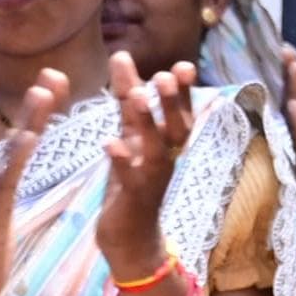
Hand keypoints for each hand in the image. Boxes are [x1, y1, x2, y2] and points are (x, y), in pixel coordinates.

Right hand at [0, 74, 70, 295]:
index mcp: (2, 177)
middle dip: (36, 100)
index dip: (39, 109)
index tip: (56, 81)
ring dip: (28, 117)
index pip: (24, 135)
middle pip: (18, 130)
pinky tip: (29, 136)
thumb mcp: (6, 212)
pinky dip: (17, 155)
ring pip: (13, 147)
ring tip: (43, 89)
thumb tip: (18, 174)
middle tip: (54, 71)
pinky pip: (7, 178)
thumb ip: (11, 187)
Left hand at [99, 50, 199, 282]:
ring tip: (137, 97)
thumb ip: (127, 98)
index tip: (184, 67)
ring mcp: (150, 181)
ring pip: (155, 151)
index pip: (180, 114)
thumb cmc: (131, 183)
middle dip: (172, 103)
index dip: (184, 92)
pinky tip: (111, 143)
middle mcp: (164, 161)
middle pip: (176, 130)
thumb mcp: (131, 136)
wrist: (130, 240)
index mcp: (165, 146)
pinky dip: (122, 162)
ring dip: (148, 124)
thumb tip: (121, 55)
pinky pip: (129, 180)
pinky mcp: (132, 200)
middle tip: (163, 76)